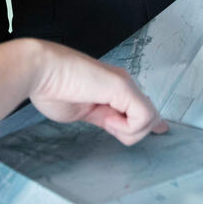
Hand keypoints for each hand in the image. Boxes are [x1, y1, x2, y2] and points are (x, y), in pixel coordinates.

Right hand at [27, 40, 167, 145]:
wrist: (40, 71)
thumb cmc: (52, 88)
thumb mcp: (82, 111)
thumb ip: (103, 118)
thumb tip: (117, 126)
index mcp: (113, 88)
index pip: (143, 108)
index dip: (151, 123)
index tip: (162, 131)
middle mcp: (123, 83)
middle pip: (149, 116)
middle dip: (134, 132)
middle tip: (108, 126)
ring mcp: (125, 84)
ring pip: (150, 119)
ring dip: (129, 131)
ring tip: (105, 122)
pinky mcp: (123, 88)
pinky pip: (144, 117)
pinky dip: (128, 127)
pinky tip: (109, 120)